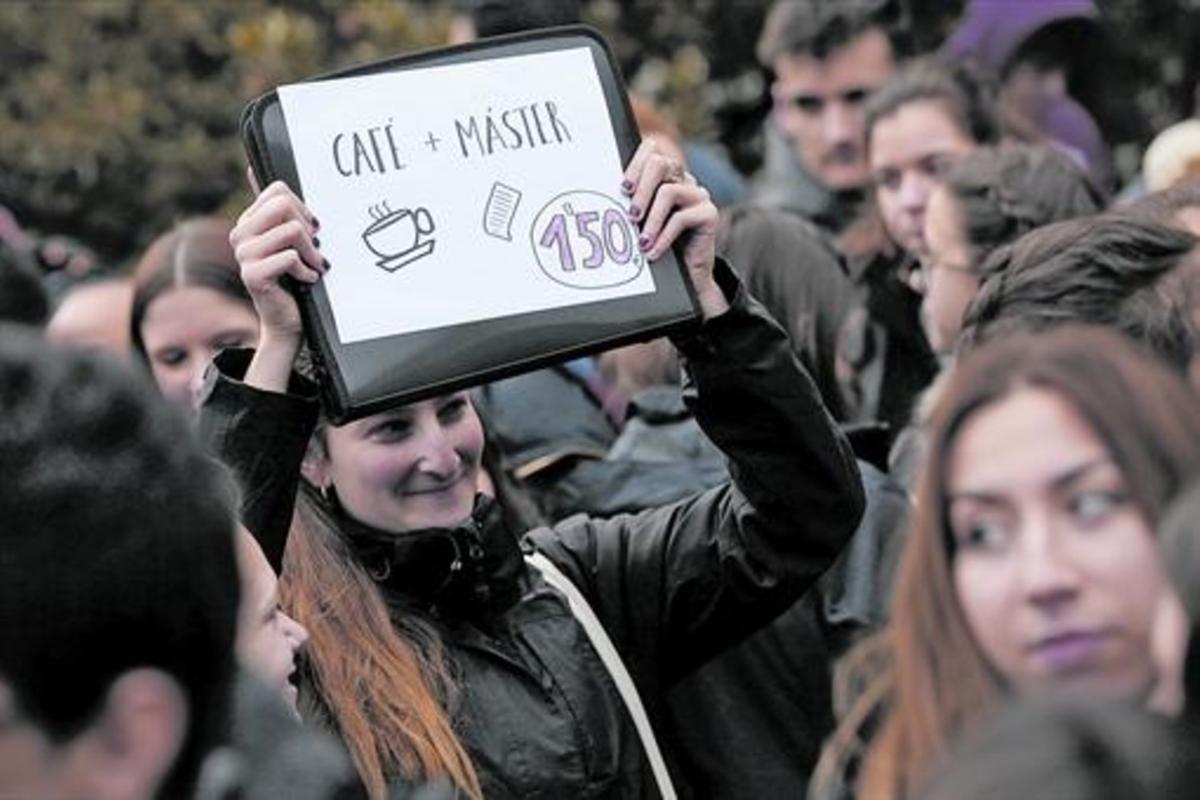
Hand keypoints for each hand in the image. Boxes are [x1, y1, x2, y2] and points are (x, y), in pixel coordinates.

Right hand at [229, 180, 325, 343]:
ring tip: (314, 266)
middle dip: (308, 228)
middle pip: (284, 205)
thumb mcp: (289, 240)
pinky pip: (290, 257)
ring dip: (312, 253)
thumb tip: (251, 167)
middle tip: (315, 248)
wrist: (288, 321)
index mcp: (248, 222)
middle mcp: (240, 235)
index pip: (278, 191)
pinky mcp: (252, 275)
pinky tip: (306, 280)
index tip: (311, 229)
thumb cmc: (293, 279)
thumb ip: (276, 209)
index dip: (302, 208)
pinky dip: (307, 270)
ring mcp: (243, 254)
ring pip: (291, 231)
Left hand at [623, 140, 727, 319]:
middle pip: (660, 164)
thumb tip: (602, 197)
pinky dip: (663, 237)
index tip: (623, 189)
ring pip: (669, 192)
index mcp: (665, 176)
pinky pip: (681, 218)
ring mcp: (698, 195)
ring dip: (651, 220)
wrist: (688, 276)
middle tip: (631, 215)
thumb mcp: (641, 222)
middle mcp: (683, 180)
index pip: (651, 150)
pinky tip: (653, 252)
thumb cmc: (659, 245)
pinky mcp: (709, 214)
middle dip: (641, 190)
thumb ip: (631, 205)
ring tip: (642, 241)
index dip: (635, 165)